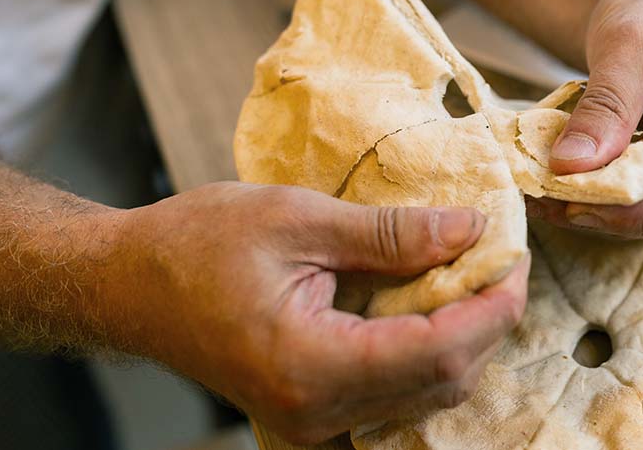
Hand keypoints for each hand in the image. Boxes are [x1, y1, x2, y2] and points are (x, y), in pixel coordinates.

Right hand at [105, 182, 528, 443]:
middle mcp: (315, 413)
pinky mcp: (307, 413)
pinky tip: (425, 306)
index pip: (439, 352)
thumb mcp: (296, 220)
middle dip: (484, 323)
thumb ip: (389, 233)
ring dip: (459, 338)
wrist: (127, 284)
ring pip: (422, 394)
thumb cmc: (194, 244)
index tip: (516, 258)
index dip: (492, 307)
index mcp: (310, 366)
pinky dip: (423, 352)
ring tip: (468, 275)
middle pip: (441, 382)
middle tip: (498, 260)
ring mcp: (310, 423)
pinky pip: (391, 394)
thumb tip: (469, 229)